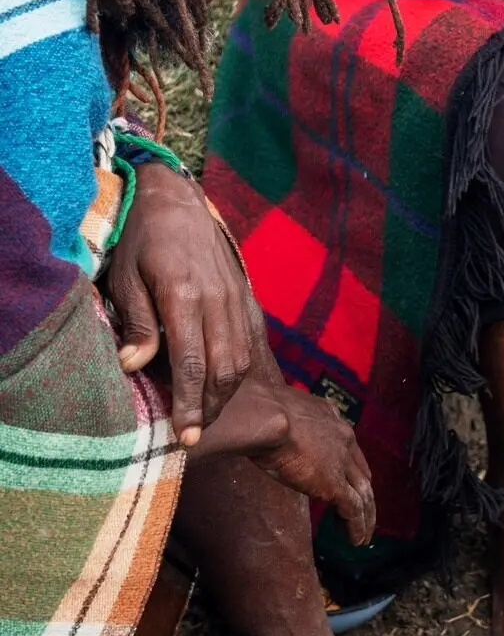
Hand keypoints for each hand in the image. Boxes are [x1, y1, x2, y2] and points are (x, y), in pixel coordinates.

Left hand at [106, 163, 252, 444]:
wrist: (175, 199)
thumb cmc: (140, 239)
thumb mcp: (125, 277)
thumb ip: (136, 322)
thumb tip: (134, 367)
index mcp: (184, 295)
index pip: (191, 362)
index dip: (189, 403)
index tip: (186, 435)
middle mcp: (217, 299)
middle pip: (224, 368)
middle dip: (211, 407)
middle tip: (194, 436)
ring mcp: (234, 297)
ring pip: (240, 358)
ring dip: (225, 393)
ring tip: (204, 416)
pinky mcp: (242, 295)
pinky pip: (246, 341)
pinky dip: (236, 370)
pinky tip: (219, 385)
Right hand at [188, 370, 376, 545]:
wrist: (262, 415)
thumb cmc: (256, 409)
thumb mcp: (273, 412)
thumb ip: (275, 422)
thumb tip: (252, 423)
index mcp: (327, 417)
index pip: (347, 446)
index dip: (351, 466)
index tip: (351, 478)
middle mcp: (342, 438)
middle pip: (361, 472)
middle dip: (364, 492)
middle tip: (366, 510)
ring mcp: (340, 462)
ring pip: (363, 493)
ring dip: (366, 516)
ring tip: (364, 535)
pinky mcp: (334, 483)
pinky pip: (353, 510)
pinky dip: (357, 526)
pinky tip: (357, 541)